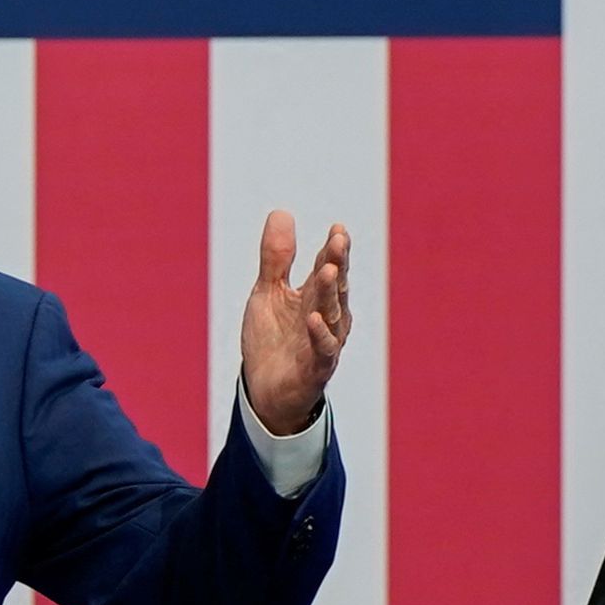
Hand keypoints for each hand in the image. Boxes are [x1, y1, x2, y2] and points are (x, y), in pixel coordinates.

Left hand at [237, 210, 350, 436]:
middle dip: (337, 263)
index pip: (325, 267)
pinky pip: (322, 350)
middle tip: (340, 239)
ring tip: (329, 270)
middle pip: (333, 286)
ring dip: (331, 293)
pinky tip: (314, 319)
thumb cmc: (272, 340)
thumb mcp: (267, 293)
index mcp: (314, 296)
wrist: (264, 391)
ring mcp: (323, 342)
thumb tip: (282, 212)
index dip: (332, 249)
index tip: (337, 228)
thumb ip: (276, 257)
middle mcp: (325, 316)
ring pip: (331, 313)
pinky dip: (319, 334)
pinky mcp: (316, 368)